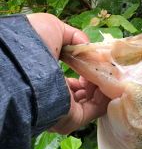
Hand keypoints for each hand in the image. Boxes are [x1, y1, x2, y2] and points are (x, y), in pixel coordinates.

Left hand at [27, 13, 108, 133]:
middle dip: (96, 81)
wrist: (25, 63)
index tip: (95, 64)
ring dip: (102, 88)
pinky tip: (109, 84)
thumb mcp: (53, 29)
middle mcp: (54, 99)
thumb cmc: (33, 44)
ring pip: (91, 102)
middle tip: (105, 70)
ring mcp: (63, 111)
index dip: (85, 72)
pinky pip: (95, 109)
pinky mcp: (72, 119)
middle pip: (83, 93)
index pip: (70, 83)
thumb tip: (88, 46)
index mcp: (46, 82)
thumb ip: (73, 37)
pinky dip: (105, 98)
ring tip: (108, 74)